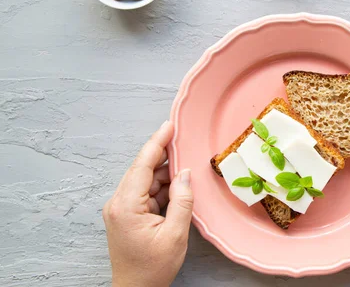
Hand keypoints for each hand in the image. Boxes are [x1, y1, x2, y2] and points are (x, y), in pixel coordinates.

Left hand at [102, 121, 193, 286]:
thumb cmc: (152, 268)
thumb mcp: (174, 234)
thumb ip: (182, 200)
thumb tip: (185, 174)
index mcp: (126, 206)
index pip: (142, 166)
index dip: (157, 143)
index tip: (168, 126)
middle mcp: (118, 203)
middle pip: (143, 170)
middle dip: (164, 157)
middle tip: (184, 144)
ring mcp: (120, 208)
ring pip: (146, 181)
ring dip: (165, 176)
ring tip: (185, 172)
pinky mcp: (126, 214)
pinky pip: (146, 192)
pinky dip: (162, 189)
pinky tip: (177, 188)